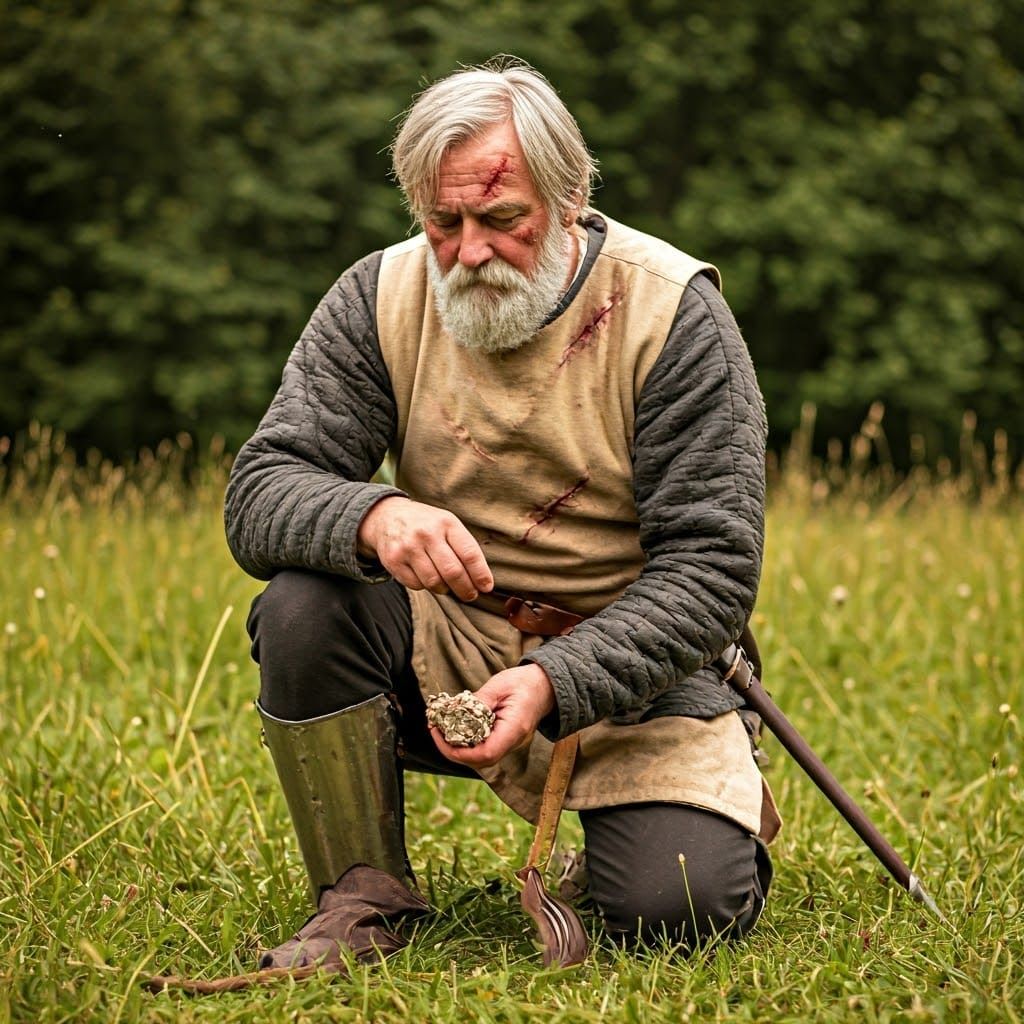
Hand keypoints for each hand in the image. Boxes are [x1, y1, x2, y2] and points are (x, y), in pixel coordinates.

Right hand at [357, 496, 493, 600]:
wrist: (388, 516)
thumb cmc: (426, 524)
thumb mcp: (447, 524)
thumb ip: (464, 547)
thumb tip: (482, 580)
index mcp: (446, 523)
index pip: (469, 554)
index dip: (480, 574)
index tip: (486, 587)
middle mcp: (427, 534)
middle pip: (453, 572)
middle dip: (465, 589)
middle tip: (470, 595)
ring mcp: (408, 547)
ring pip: (434, 582)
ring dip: (444, 589)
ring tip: (447, 586)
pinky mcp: (393, 560)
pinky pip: (416, 585)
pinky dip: (424, 586)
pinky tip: (426, 577)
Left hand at [431, 664, 556, 768]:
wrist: (545, 685)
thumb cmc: (525, 683)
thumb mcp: (500, 685)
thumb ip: (480, 700)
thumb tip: (457, 712)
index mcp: (513, 730)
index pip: (485, 754)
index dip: (459, 751)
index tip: (440, 736)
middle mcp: (511, 742)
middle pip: (480, 760)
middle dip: (453, 750)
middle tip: (435, 730)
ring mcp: (508, 743)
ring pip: (480, 757)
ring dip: (458, 747)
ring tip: (441, 728)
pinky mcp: (503, 739)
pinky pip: (483, 748)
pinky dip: (466, 741)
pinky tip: (455, 727)